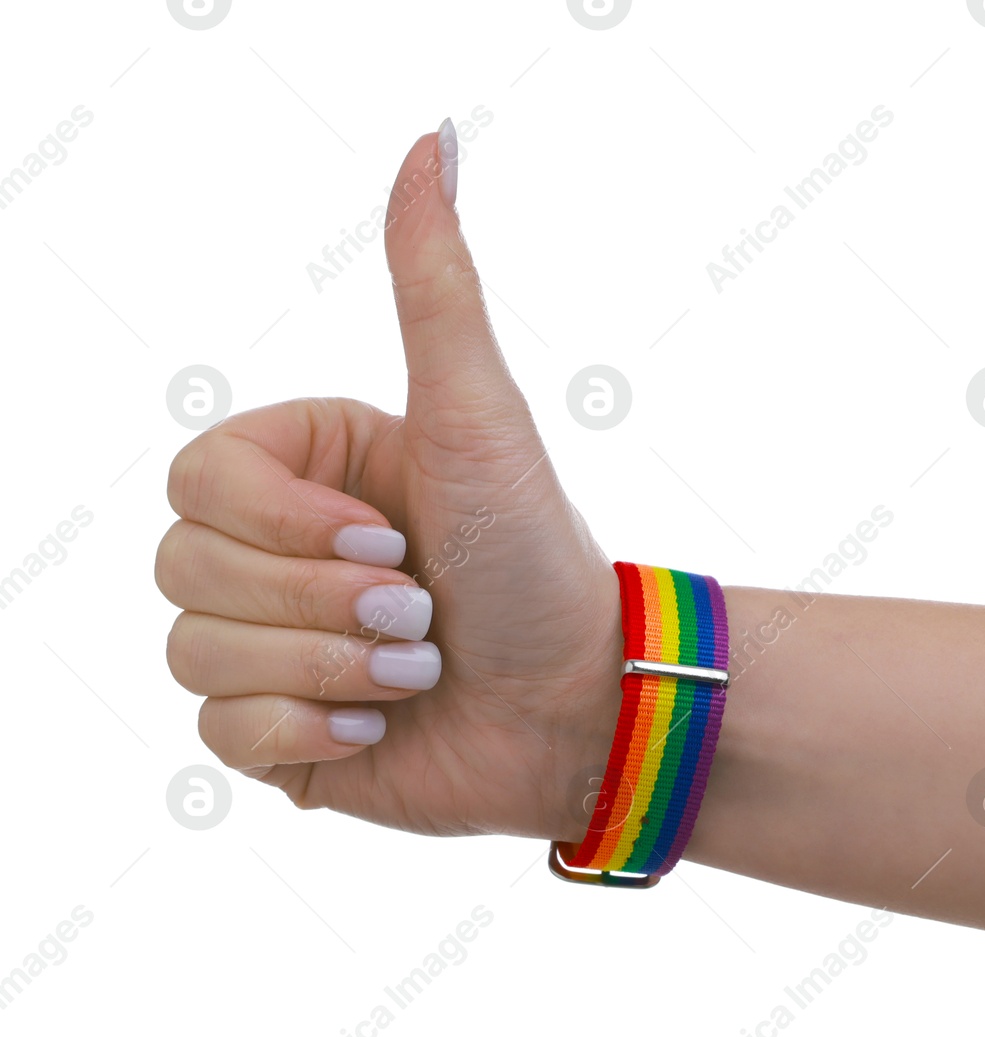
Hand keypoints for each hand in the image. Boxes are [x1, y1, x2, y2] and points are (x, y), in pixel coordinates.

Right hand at [156, 122, 614, 842]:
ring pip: (195, 655)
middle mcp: (274, 555)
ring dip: (330, 668)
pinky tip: (384, 726)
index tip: (390, 534)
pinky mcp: (279, 734)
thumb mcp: (481, 415)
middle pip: (184, 568)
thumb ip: (436, 287)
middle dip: (320, 601)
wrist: (585, 700)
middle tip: (420, 608)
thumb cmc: (537, 554)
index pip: (196, 479)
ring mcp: (270, 646)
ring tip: (419, 667)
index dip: (284, 521)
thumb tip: (433, 138)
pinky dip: (311, 735)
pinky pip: (220, 736)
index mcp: (305, 474)